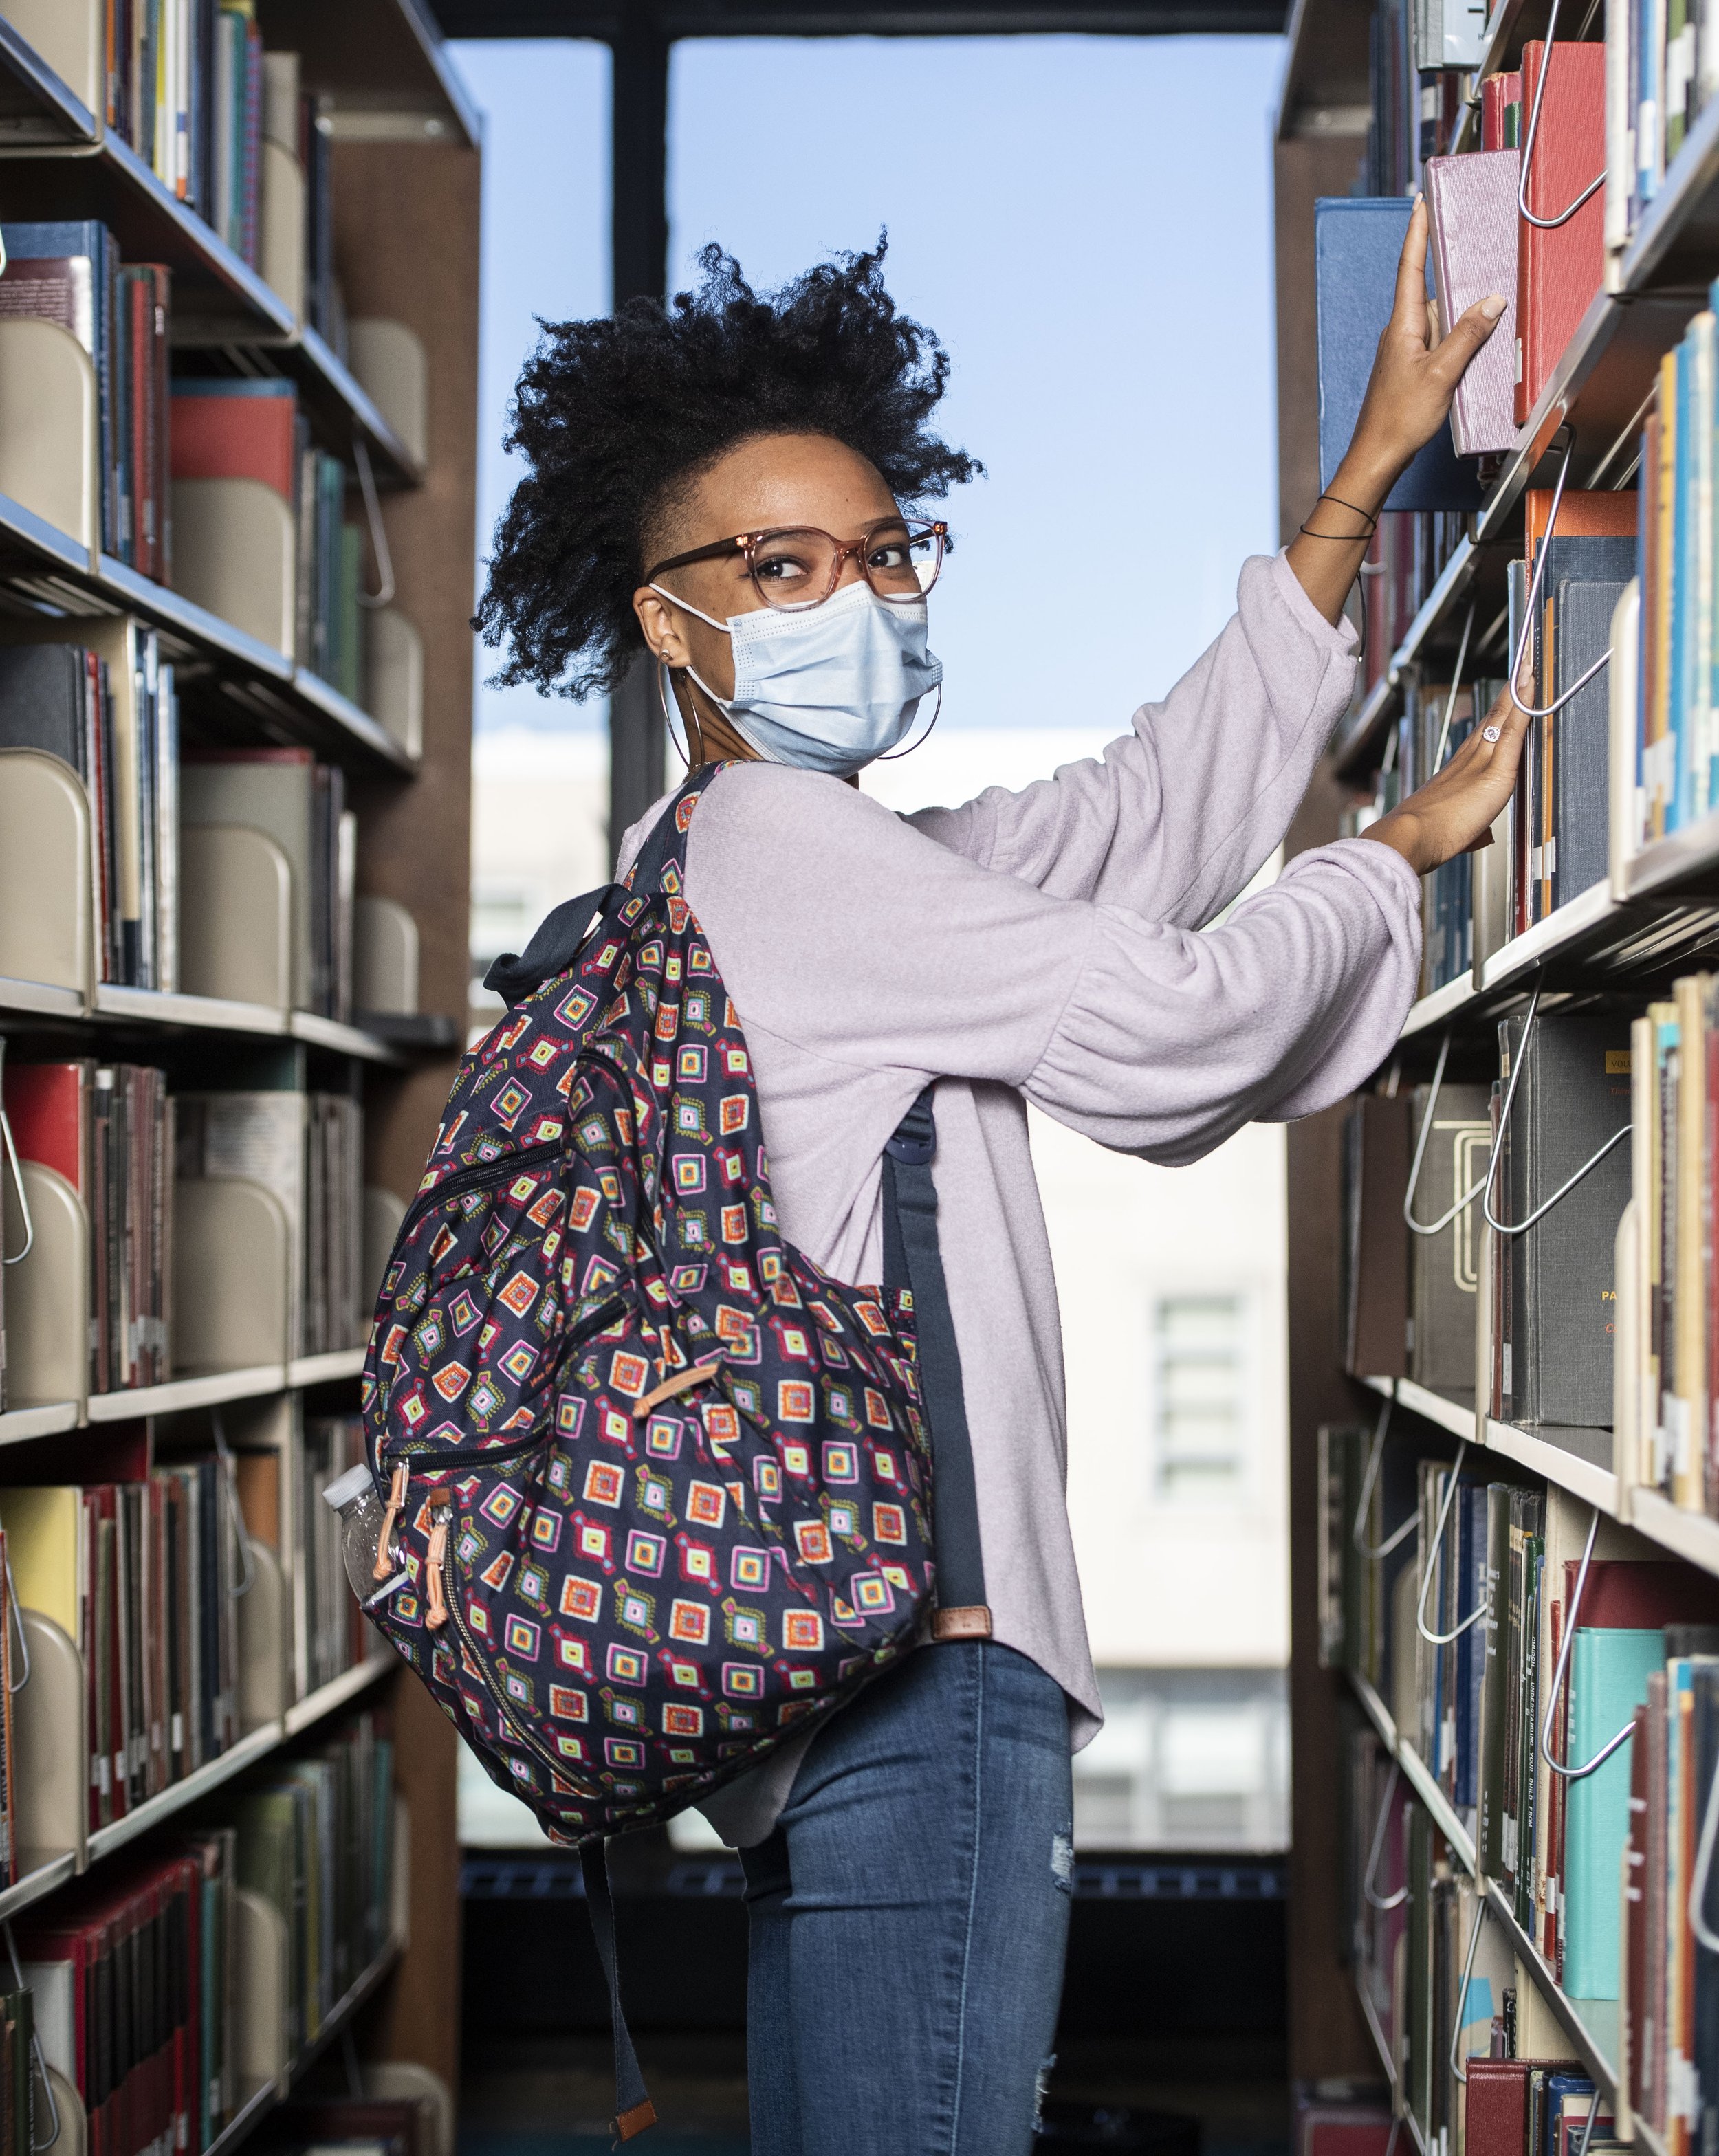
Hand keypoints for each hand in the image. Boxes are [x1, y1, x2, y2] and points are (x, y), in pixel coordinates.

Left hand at [1345, 196, 1506, 492]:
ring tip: (1480, 319)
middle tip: (1474, 255)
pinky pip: (1437, 341)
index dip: (1417, 234)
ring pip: (1438, 320)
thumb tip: (1490, 302)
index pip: (1411, 268)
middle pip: (1431, 292)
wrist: (1377, 455)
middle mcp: (1401, 332)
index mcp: (1403, 325)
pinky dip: (1454, 338)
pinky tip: (1470, 349)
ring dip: (1459, 318)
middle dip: (1453, 277)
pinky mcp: (1411, 368)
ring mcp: (1404, 351)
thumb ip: (1467, 335)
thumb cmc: (1400, 419)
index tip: (1421, 203)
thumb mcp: (1442, 374)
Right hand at [1356, 677, 1531, 876]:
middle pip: (1495, 716)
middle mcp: (1469, 757)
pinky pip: (1513, 730)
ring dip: (1518, 687)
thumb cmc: (1425, 838)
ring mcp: (1480, 759)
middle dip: (1510, 690)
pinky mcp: (1496, 770)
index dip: (1499, 713)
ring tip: (1530, 662)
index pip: (1486, 734)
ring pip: (1504, 715)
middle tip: (1523, 663)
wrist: (1411, 836)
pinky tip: (1531, 684)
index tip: (1509, 692)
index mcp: (1459, 770)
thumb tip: (1480, 838)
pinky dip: (1523, 705)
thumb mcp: (1455, 831)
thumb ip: (1473, 829)